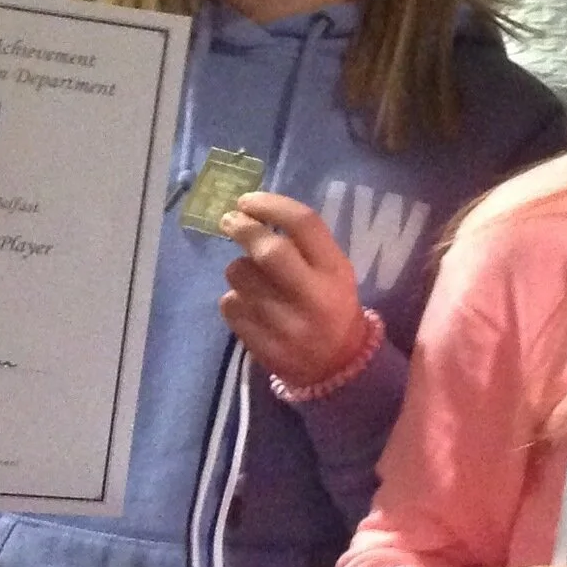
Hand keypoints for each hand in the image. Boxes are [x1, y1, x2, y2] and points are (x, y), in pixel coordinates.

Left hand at [218, 192, 364, 385]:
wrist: (337, 366)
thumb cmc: (332, 306)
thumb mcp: (334, 272)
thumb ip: (304, 246)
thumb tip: (255, 214)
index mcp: (335, 271)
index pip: (304, 224)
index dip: (271, 205)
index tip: (248, 200)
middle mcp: (313, 295)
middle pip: (269, 249)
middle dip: (243, 228)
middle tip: (230, 221)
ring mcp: (285, 322)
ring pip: (240, 275)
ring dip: (238, 268)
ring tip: (251, 278)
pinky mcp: (260, 342)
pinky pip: (230, 304)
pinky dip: (234, 298)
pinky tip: (250, 305)